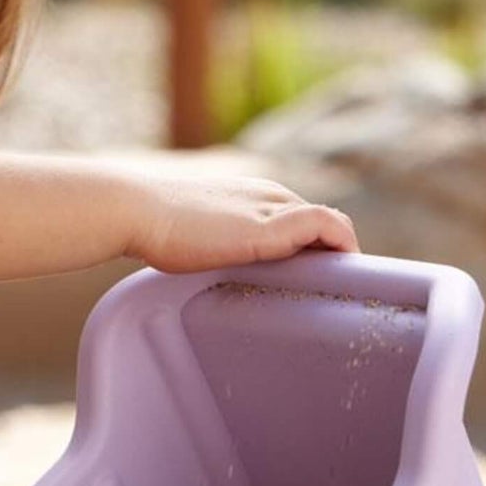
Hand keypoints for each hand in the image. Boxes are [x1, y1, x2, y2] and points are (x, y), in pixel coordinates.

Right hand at [124, 172, 357, 273]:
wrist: (139, 211)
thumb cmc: (155, 228)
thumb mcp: (196, 233)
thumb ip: (217, 243)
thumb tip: (212, 266)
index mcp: (252, 195)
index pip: (300, 217)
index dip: (314, 247)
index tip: (316, 278)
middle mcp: (269, 195)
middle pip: (320, 220)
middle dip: (333, 254)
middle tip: (335, 290)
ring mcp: (272, 207)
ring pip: (330, 222)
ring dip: (343, 253)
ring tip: (346, 289)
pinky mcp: (271, 227)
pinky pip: (327, 225)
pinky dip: (343, 247)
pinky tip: (344, 274)